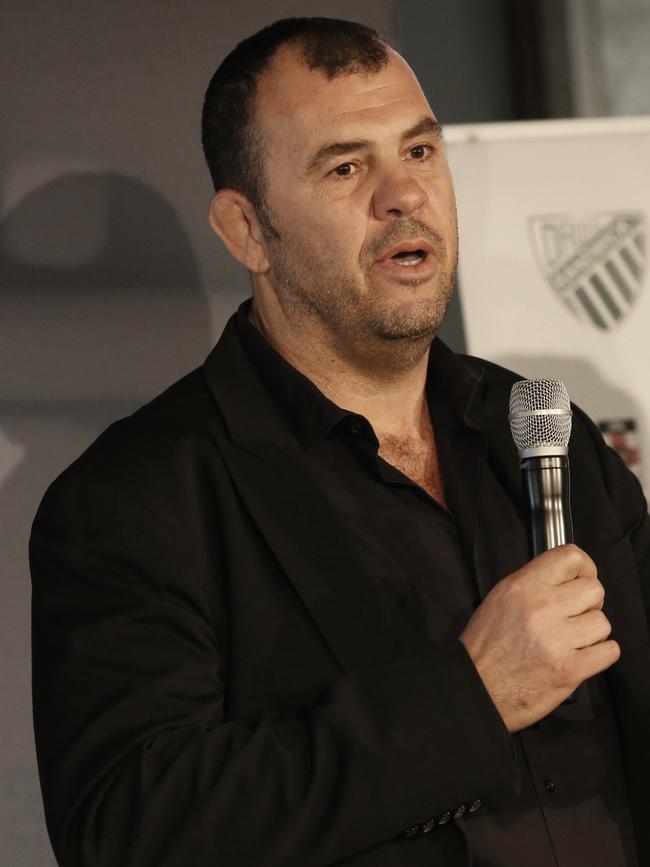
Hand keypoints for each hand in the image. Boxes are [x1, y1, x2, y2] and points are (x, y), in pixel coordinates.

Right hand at [459, 544, 619, 732]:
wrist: (476, 688)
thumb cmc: (486, 643)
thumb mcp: (500, 599)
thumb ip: (534, 584)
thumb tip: (567, 578)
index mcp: (522, 587)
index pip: (571, 557)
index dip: (584, 567)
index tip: (578, 580)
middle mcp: (542, 608)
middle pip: (594, 589)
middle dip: (588, 602)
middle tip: (573, 615)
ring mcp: (558, 641)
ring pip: (603, 622)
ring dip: (591, 631)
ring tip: (572, 639)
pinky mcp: (570, 670)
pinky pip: (609, 651)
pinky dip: (599, 654)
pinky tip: (580, 655)